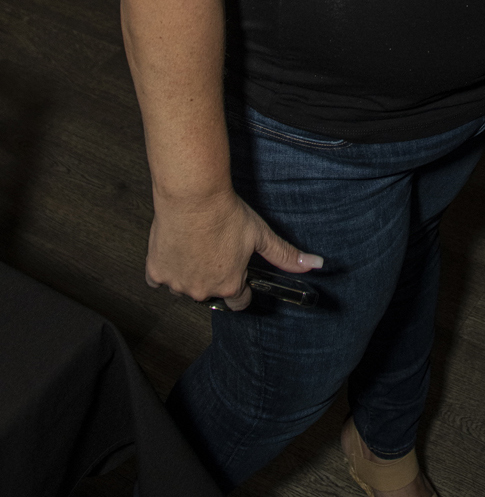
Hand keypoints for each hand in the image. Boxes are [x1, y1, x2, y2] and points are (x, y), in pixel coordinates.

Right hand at [145, 189, 321, 310]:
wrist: (193, 195)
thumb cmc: (226, 213)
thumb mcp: (261, 234)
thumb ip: (286, 256)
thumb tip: (316, 265)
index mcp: (229, 285)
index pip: (239, 301)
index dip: (241, 286)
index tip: (238, 269)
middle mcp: (202, 291)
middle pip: (211, 292)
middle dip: (214, 277)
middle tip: (216, 249)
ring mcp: (177, 284)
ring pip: (185, 286)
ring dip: (190, 272)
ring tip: (198, 244)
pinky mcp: (156, 273)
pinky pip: (159, 280)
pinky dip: (166, 269)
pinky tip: (177, 249)